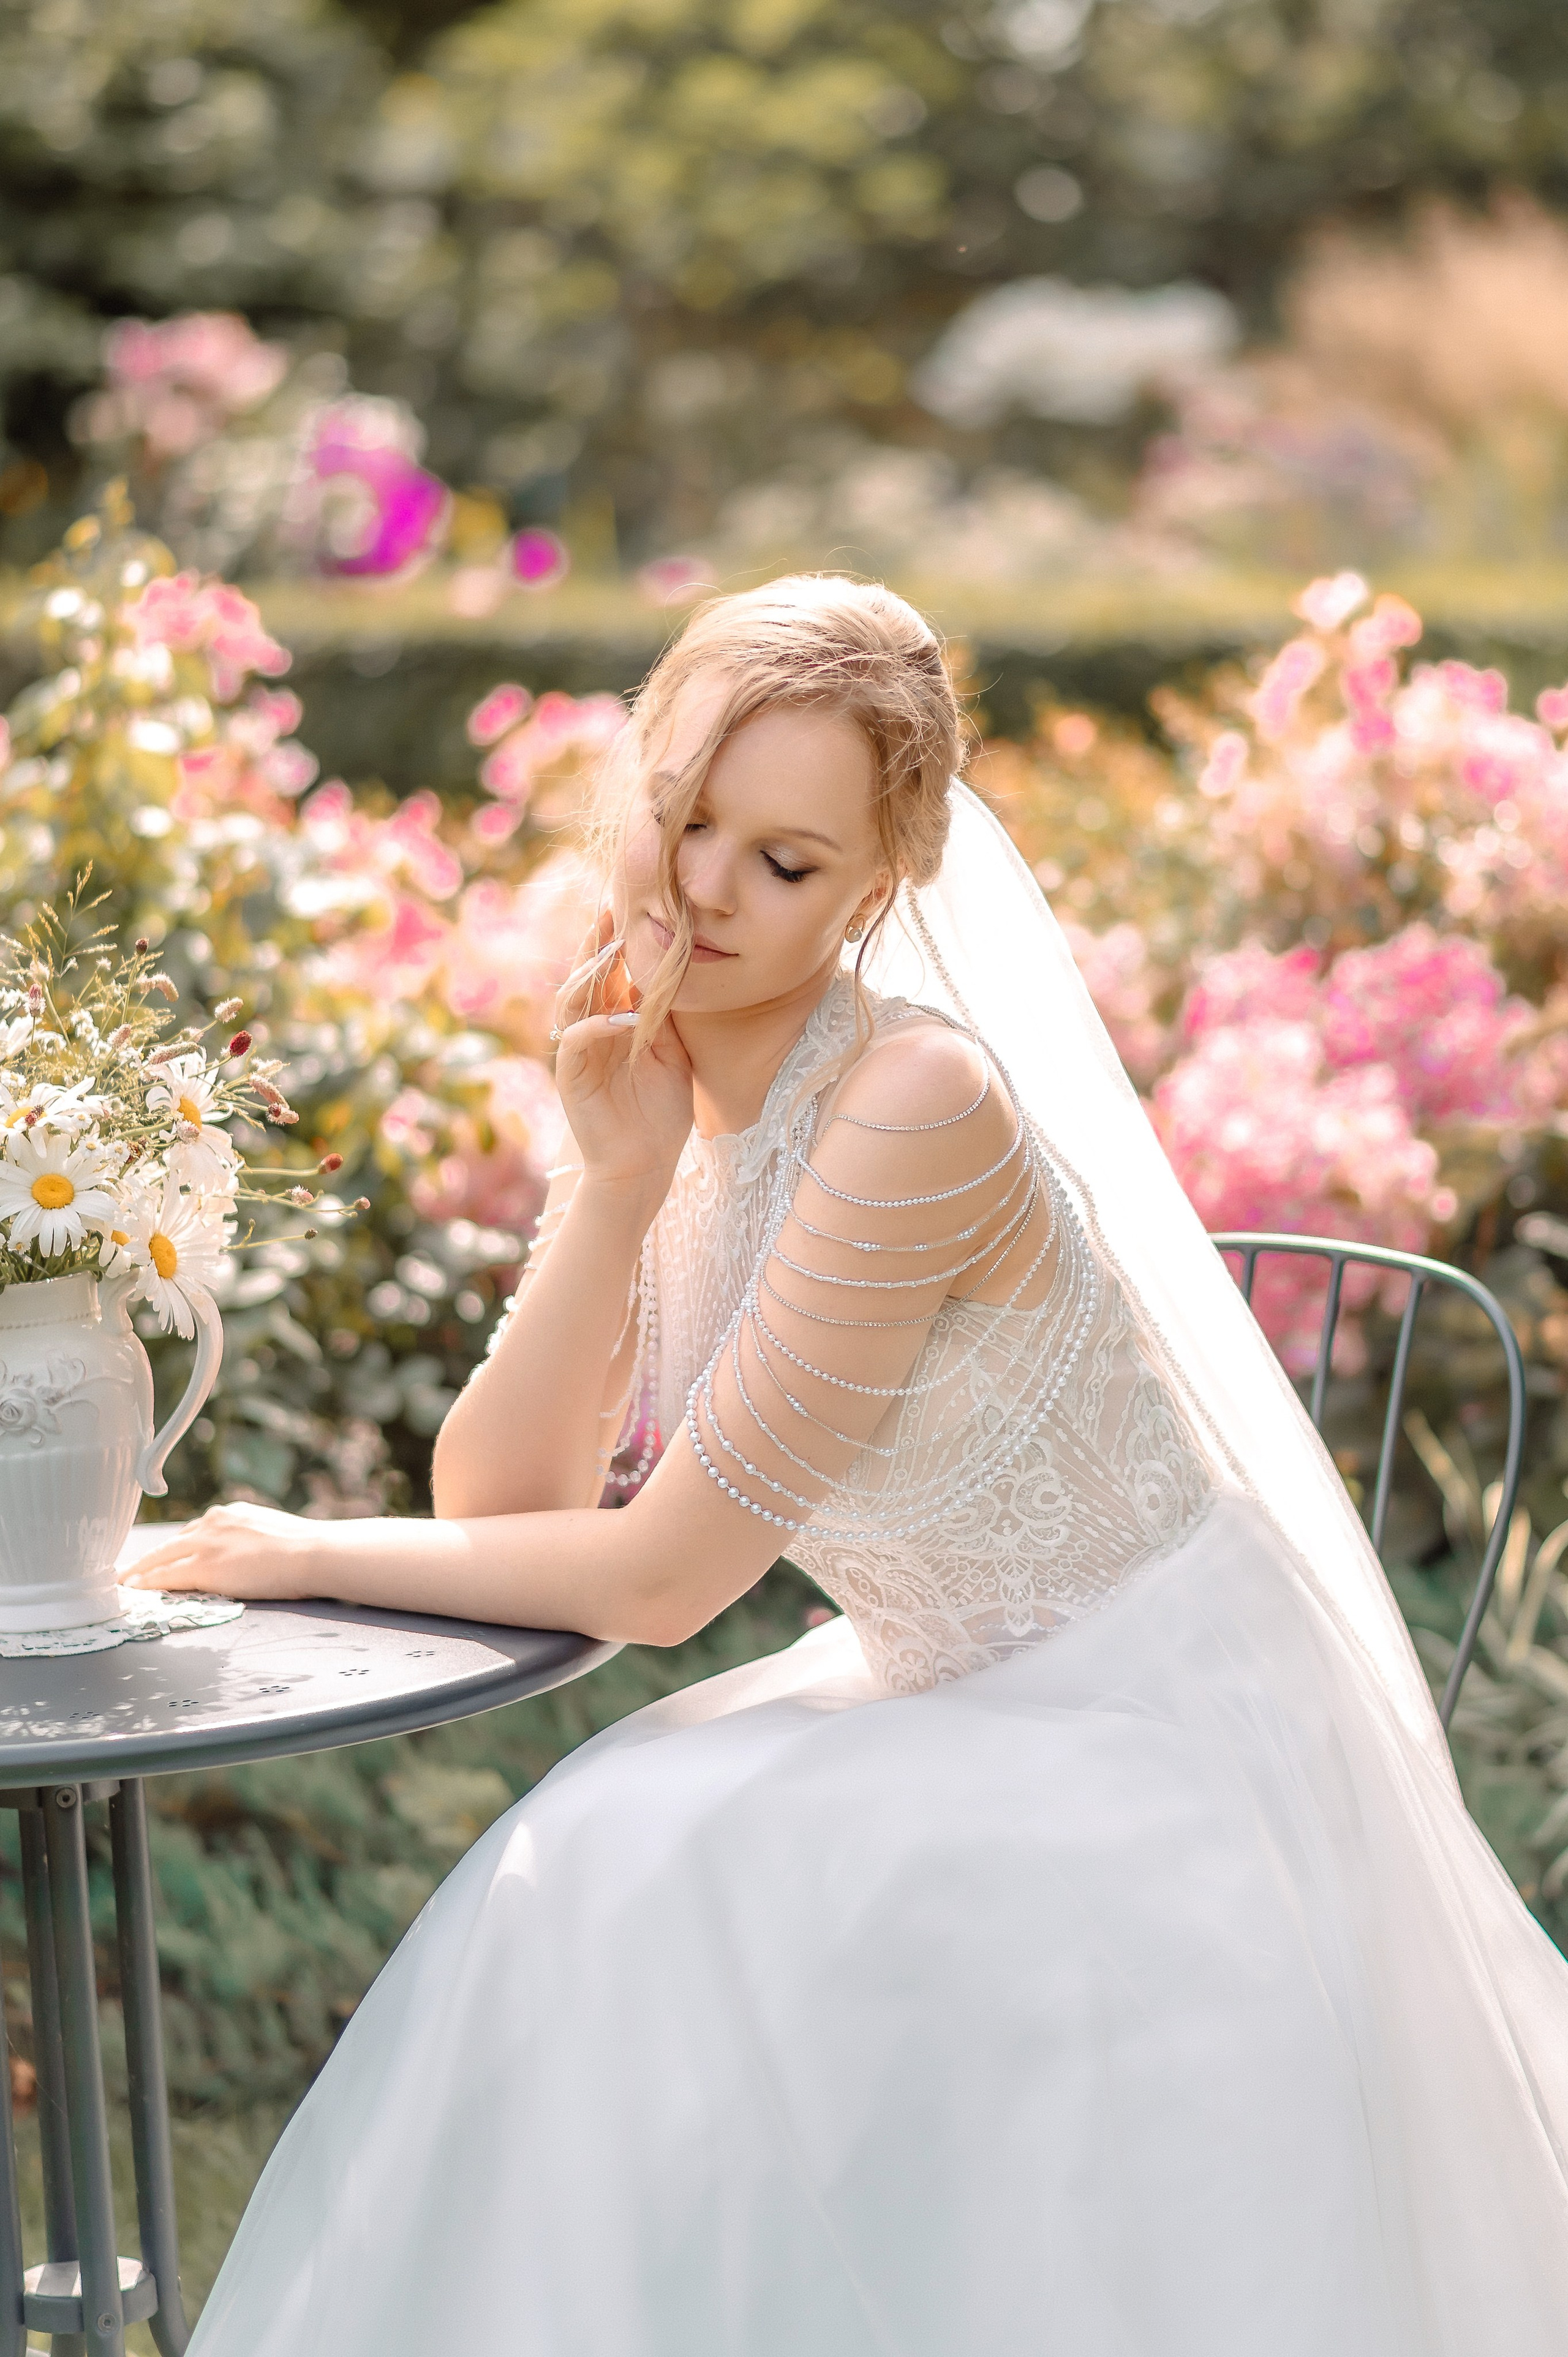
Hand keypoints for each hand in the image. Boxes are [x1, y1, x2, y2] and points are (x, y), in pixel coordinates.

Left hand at [122, 1502, 324, 1601]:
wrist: (312, 1552)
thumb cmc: (305, 1548)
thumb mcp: (271, 1533)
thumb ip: (250, 1539)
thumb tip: (251, 1554)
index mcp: (231, 1514)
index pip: (194, 1532)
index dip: (175, 1548)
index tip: (164, 1556)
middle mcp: (213, 1523)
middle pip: (171, 1543)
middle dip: (148, 1558)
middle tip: (129, 1570)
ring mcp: (207, 1544)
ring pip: (162, 1558)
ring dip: (141, 1571)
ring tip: (125, 1582)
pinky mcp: (204, 1567)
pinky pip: (166, 1577)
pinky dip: (147, 1584)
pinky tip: (134, 1591)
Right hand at [554, 917, 692, 1196]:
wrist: (645, 1164)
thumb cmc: (661, 1111)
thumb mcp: (673, 1053)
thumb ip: (666, 1017)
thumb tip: (674, 971)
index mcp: (615, 1020)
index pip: (612, 972)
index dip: (620, 942)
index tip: (636, 908)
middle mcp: (592, 1029)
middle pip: (589, 976)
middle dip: (598, 943)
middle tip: (611, 909)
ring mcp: (579, 1049)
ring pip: (575, 999)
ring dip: (591, 973)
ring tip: (611, 947)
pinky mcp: (571, 1074)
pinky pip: (576, 1038)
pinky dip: (596, 1025)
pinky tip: (621, 1017)